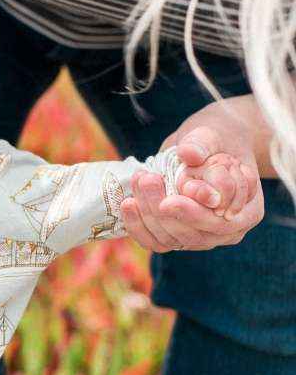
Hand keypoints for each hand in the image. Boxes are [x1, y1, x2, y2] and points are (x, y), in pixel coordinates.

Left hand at [121, 126, 263, 252]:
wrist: (206, 147)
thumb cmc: (216, 140)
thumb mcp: (214, 133)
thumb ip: (204, 143)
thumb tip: (189, 153)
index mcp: (247, 212)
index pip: (220, 223)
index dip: (195, 213)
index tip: (172, 197)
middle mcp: (225, 232)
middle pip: (191, 234)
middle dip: (163, 209)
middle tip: (147, 179)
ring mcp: (199, 238)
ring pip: (169, 239)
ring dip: (147, 213)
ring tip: (139, 180)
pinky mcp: (174, 238)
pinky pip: (153, 241)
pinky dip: (137, 225)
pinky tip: (127, 203)